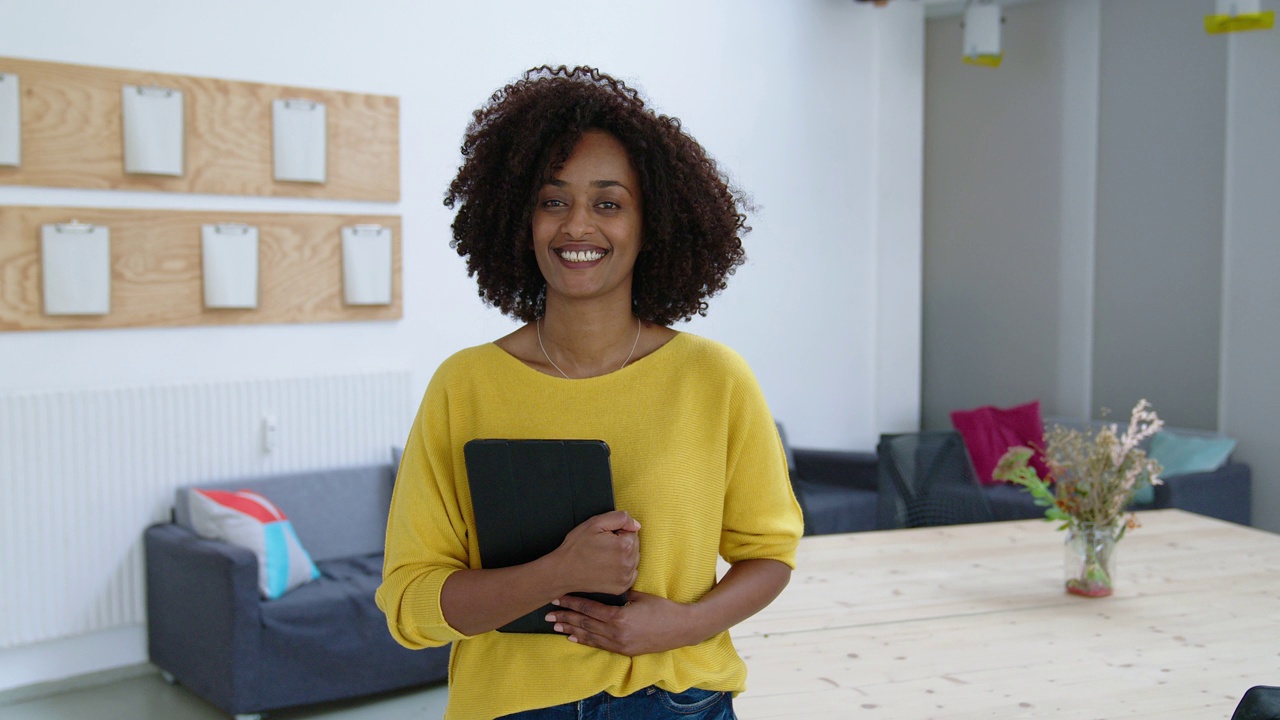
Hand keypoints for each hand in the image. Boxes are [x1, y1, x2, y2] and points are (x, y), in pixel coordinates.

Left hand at [545, 590, 695, 655]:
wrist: (681, 628)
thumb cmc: (662, 608)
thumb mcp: (639, 595)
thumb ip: (620, 592)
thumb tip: (605, 583)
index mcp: (619, 617)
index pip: (589, 609)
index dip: (572, 603)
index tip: (558, 598)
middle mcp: (616, 633)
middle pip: (584, 624)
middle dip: (565, 617)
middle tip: (548, 614)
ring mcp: (619, 644)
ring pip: (589, 636)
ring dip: (571, 630)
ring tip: (555, 626)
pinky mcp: (624, 651)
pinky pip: (599, 645)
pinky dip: (585, 640)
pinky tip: (573, 637)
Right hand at [549, 510, 639, 595]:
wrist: (563, 571)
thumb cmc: (577, 546)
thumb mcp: (595, 523)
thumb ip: (620, 518)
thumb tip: (636, 525)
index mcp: (624, 546)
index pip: (632, 531)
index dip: (618, 531)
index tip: (604, 537)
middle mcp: (629, 563)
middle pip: (634, 545)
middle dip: (622, 542)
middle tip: (603, 546)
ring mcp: (626, 577)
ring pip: (633, 558)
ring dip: (623, 555)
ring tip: (604, 556)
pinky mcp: (621, 587)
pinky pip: (631, 573)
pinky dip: (623, 569)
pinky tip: (608, 567)